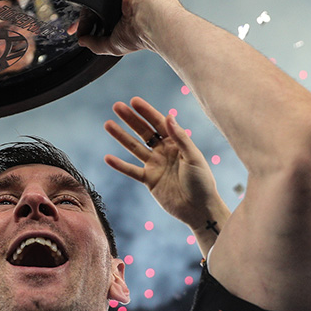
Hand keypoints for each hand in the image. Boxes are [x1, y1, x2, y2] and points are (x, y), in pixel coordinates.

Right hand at [104, 97, 227, 233]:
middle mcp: (164, 151)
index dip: (147, 112)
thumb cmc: (202, 182)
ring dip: (121, 136)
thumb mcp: (193, 157)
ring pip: (135, 148)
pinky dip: (120, 165)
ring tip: (108, 124)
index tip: (134, 101)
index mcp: (177, 143)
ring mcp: (155, 165)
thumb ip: (180, 138)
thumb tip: (168, 116)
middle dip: (131, 119)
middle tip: (117, 106)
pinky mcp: (149, 180)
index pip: (159, 123)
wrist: (199, 209)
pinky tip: (108, 157)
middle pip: (144, 132)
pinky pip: (132, 171)